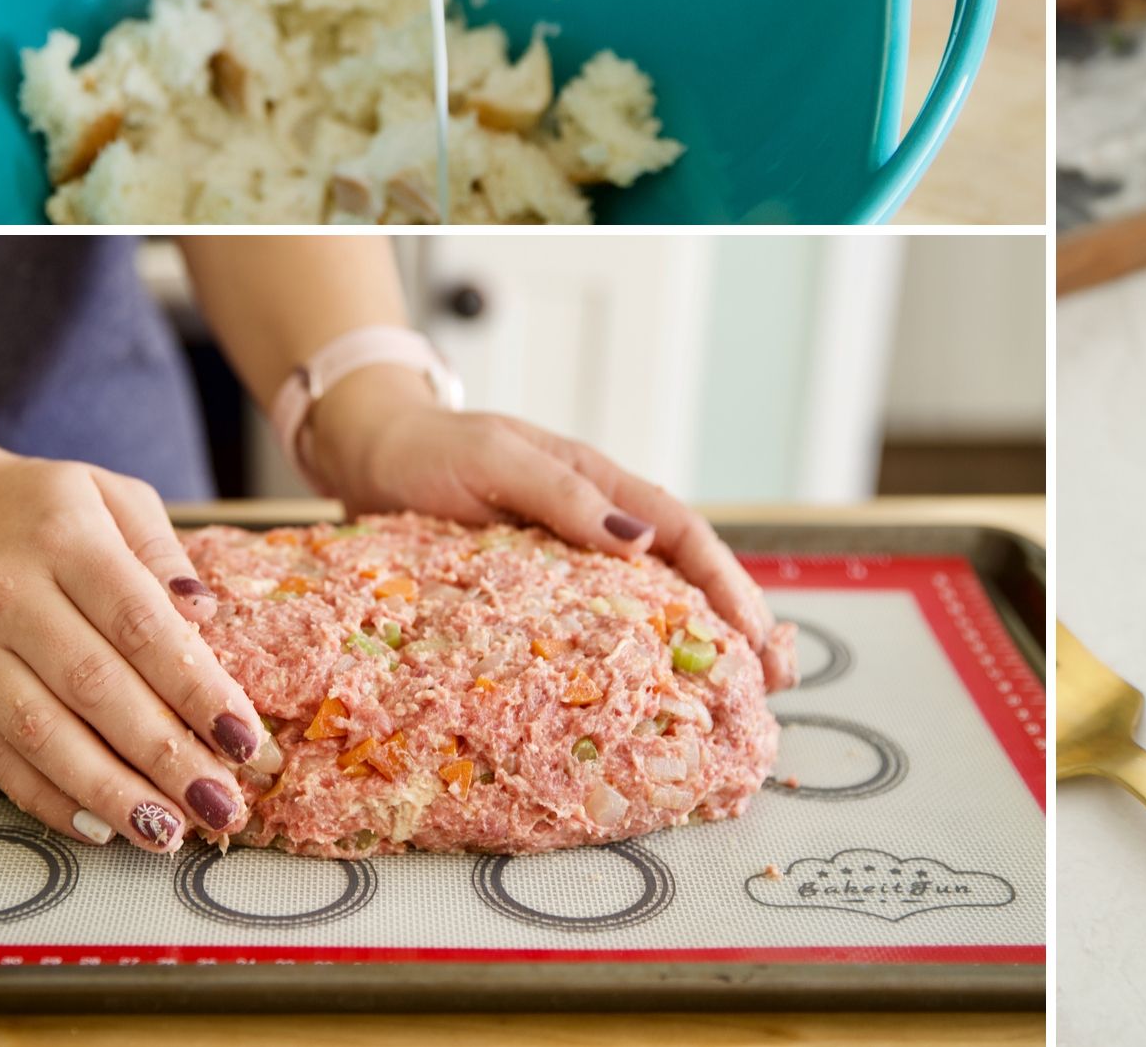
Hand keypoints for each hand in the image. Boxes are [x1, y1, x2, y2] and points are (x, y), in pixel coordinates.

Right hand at [0, 455, 280, 851]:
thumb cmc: (39, 507)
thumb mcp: (112, 496)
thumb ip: (164, 554)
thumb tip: (206, 615)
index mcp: (66, 541)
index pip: (142, 627)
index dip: (197, 689)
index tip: (245, 739)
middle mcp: (11, 598)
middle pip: (97, 690)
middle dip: (166, 756)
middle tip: (222, 804)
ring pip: (42, 736)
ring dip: (110, 793)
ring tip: (168, 832)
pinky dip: (45, 798)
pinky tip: (97, 825)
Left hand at [307, 367, 796, 688]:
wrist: (368, 452)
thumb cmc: (427, 449)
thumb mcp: (495, 459)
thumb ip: (561, 494)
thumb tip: (638, 541)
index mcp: (598, 486)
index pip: (681, 533)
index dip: (725, 582)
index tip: (755, 631)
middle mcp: (596, 525)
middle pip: (687, 572)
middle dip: (740, 621)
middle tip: (777, 676)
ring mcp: (570, 559)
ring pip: (654, 603)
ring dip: (701, 643)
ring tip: (740, 695)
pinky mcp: (537, 592)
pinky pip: (600, 625)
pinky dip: (638, 655)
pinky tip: (652, 693)